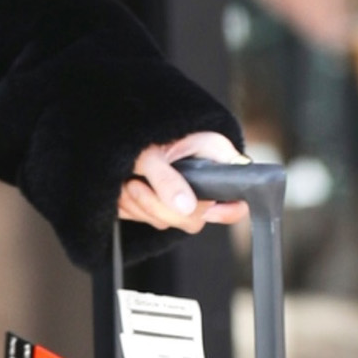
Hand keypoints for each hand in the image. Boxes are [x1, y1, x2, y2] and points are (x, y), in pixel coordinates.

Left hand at [120, 131, 253, 230]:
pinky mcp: (159, 207)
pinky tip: (125, 190)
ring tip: (130, 182)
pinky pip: (146, 221)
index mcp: (216, 161)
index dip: (223, 212)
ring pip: (167, 222)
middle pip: (194, 219)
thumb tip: (185, 208)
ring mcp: (181, 199)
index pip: (237, 201)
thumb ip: (167, 179)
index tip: (193, 206)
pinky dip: (130, 209)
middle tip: (138, 185)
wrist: (120, 135)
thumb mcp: (151, 152)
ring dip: (139, 206)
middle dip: (160, 207)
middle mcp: (203, 184)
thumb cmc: (144, 136)